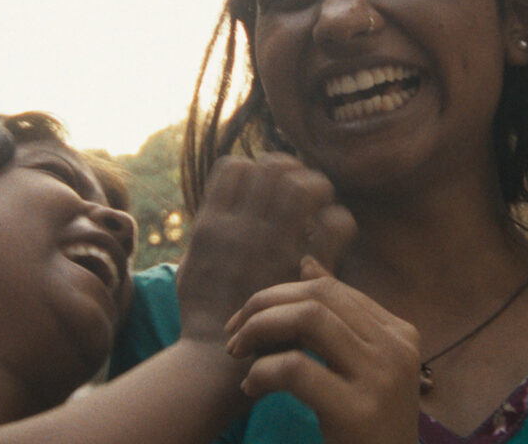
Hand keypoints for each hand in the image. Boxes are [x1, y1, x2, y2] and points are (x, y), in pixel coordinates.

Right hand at [176, 153, 354, 343]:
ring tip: (317, 204)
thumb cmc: (203, 314)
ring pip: (305, 186)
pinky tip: (331, 232)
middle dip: (291, 169)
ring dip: (316, 187)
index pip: (237, 167)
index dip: (255, 168)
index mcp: (212, 223)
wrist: (215, 360)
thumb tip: (225, 204)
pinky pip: (332, 225)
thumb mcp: (190, 265)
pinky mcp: (301, 268)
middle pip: (275, 167)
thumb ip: (207, 231)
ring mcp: (273, 245)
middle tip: (297, 188)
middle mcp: (242, 227)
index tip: (265, 184)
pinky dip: (336, 221)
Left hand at [225, 258, 420, 443]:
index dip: (281, 294)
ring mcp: (381, 378)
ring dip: (260, 329)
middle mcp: (395, 349)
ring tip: (238, 353)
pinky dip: (262, 372)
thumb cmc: (367, 426)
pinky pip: (295, 369)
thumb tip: (306, 264)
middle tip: (234, 333)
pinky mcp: (358, 411)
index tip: (248, 318)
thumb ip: (338, 320)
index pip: (331, 289)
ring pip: (308, 320)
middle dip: (264, 305)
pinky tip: (251, 387)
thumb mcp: (361, 366)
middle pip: (317, 296)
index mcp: (398, 333)